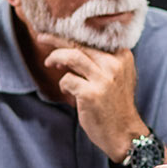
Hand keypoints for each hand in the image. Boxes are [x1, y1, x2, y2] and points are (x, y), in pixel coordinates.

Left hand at [40, 34, 144, 159]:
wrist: (124, 133)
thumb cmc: (117, 105)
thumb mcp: (119, 77)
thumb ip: (103, 62)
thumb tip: (75, 48)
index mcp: (123, 57)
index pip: (93, 39)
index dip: (73, 35)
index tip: (58, 34)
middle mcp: (114, 65)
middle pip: (80, 45)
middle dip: (57, 40)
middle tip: (42, 38)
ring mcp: (103, 79)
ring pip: (71, 56)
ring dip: (55, 58)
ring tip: (48, 63)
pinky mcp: (91, 94)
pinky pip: (67, 80)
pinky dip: (63, 84)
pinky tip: (66, 91)